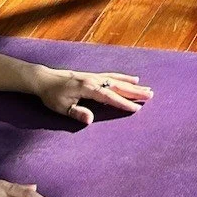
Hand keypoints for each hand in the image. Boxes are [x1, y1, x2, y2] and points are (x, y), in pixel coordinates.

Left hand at [36, 67, 151, 124]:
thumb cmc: (52, 96)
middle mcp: (95, 80)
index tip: (137, 108)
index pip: (110, 97)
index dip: (123, 103)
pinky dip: (124, 78)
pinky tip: (132, 79)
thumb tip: (90, 120)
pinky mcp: (93, 75)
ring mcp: (95, 76)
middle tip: (151, 95)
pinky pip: (112, 76)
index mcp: (88, 88)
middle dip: (135, 92)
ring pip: (118, 80)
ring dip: (132, 85)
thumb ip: (77, 113)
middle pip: (118, 86)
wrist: (45, 79)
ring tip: (147, 88)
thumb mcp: (61, 107)